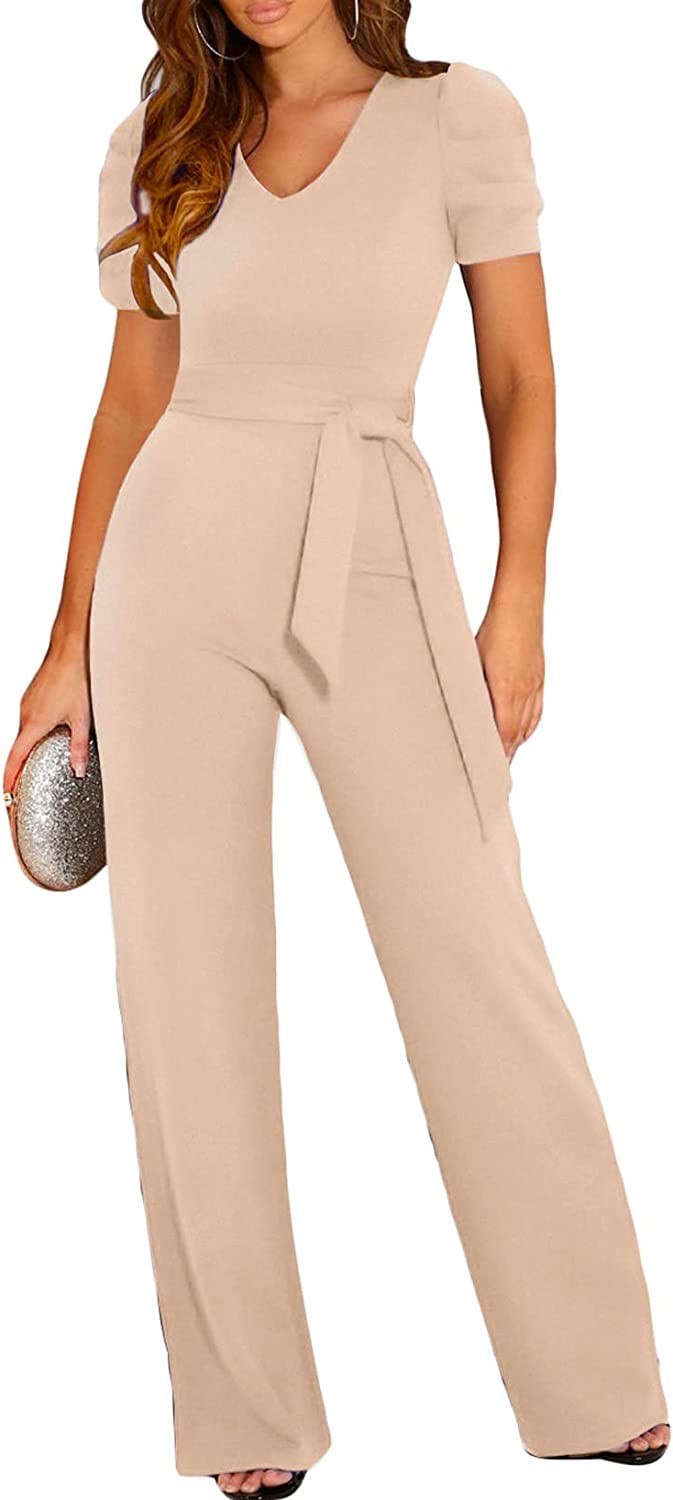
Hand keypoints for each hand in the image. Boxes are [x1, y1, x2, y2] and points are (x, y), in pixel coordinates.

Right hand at [3, 635, 91, 795]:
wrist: (69, 651)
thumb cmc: (75, 678)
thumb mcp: (81, 718)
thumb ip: (78, 747)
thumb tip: (78, 769)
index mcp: (33, 724)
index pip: (15, 759)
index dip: (10, 780)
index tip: (8, 794)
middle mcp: (25, 715)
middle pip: (17, 749)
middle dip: (18, 769)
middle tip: (22, 787)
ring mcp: (26, 705)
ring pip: (23, 735)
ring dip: (27, 750)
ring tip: (36, 765)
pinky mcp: (31, 698)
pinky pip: (28, 722)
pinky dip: (32, 735)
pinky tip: (46, 737)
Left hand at [476, 598, 543, 761]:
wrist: (521, 606)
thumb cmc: (494, 629)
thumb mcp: (474, 659)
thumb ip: (473, 687)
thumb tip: (464, 708)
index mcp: (506, 688)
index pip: (504, 732)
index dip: (499, 754)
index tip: (490, 769)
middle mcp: (524, 690)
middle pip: (516, 734)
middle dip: (506, 754)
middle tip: (496, 772)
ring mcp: (535, 685)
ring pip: (528, 724)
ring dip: (517, 742)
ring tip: (506, 758)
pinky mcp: (540, 679)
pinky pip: (536, 711)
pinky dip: (529, 727)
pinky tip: (522, 733)